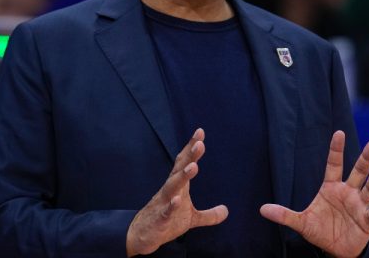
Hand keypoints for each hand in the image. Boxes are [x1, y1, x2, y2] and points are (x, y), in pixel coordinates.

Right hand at [126, 128, 227, 256]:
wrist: (142, 236)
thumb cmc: (167, 222)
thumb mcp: (191, 219)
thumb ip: (210, 215)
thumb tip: (227, 211)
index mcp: (178, 187)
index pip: (185, 163)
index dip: (191, 148)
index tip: (200, 132)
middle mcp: (170, 191)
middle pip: (180, 170)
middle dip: (189, 157)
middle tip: (200, 143)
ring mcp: (164, 204)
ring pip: (173, 187)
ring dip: (183, 176)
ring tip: (193, 167)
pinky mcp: (160, 219)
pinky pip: (166, 211)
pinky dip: (171, 205)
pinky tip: (178, 199)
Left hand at [260, 131, 368, 257]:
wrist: (336, 249)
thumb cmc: (320, 230)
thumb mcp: (301, 222)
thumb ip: (284, 215)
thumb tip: (262, 209)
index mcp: (331, 187)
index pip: (334, 164)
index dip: (336, 149)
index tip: (339, 133)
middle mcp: (348, 193)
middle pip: (359, 172)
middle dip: (367, 157)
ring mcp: (358, 206)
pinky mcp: (365, 222)